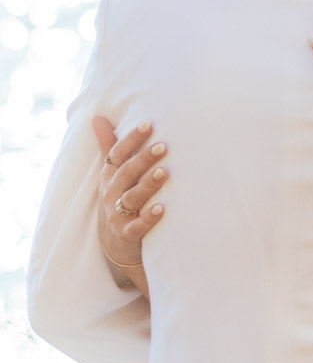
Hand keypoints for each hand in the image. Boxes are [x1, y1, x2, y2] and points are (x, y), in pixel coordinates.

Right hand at [92, 118, 166, 274]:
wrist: (114, 245)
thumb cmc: (116, 201)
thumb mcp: (110, 175)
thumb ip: (109, 147)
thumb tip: (98, 117)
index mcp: (109, 176)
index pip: (117, 154)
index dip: (131, 140)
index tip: (148, 125)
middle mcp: (111, 193)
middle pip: (126, 173)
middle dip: (143, 159)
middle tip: (163, 146)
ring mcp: (117, 214)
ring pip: (131, 198)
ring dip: (147, 185)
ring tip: (164, 173)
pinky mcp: (127, 234)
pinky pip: (137, 226)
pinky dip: (148, 218)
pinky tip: (162, 209)